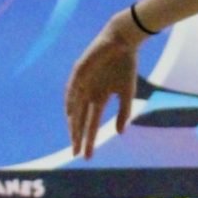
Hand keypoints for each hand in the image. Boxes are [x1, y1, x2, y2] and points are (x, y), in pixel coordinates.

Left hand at [64, 16, 140, 159]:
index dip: (89, 139)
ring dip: (73, 123)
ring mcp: (82, 83)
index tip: (87, 156)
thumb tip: (119, 133)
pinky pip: (72, 88)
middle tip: (76, 153)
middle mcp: (88, 93)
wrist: (123, 42)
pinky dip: (70, 101)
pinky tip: (70, 113)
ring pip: (74, 108)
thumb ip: (123, 113)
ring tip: (73, 138)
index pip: (91, 123)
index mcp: (99, 98)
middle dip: (78, 136)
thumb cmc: (126, 65)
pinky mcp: (79, 71)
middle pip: (80, 119)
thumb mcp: (127, 93)